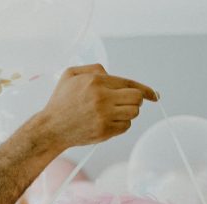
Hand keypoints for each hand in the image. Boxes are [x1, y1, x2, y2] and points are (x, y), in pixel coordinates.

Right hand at [41, 64, 157, 146]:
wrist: (52, 128)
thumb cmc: (61, 101)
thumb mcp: (72, 74)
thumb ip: (94, 70)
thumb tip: (112, 75)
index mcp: (96, 82)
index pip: (129, 84)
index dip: (146, 90)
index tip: (155, 95)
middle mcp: (102, 98)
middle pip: (136, 99)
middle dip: (137, 100)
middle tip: (128, 102)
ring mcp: (104, 116)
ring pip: (133, 113)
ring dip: (128, 112)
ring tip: (115, 111)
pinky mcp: (104, 131)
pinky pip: (125, 127)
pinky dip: (122, 124)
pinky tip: (110, 121)